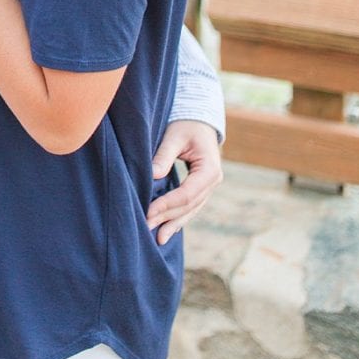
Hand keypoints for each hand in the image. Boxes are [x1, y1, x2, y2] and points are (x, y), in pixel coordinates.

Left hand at [147, 119, 222, 245]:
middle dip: (167, 217)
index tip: (148, 212)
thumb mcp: (175, 135)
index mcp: (209, 169)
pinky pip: (190, 207)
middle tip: (146, 228)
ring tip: (158, 239)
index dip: (167, 205)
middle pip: (188, 205)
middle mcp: (213, 181)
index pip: (187, 193)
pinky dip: (178, 218)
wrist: (199, 119)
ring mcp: (209, 186)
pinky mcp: (201, 188)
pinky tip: (167, 230)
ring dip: (173, 223)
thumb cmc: (186, 124)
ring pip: (190, 210)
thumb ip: (164, 155)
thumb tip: (153, 175)